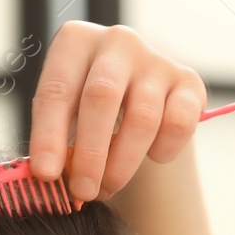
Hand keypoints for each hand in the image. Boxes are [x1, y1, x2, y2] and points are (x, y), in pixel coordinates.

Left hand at [26, 21, 206, 201]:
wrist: (139, 97)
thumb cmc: (91, 109)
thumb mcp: (66, 117)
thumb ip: (58, 143)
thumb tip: (50, 181)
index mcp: (76, 42)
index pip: (57, 90)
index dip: (48, 135)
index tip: (45, 174)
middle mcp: (117, 42)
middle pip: (101, 97)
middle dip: (90, 153)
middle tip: (82, 192)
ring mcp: (156, 60)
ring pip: (142, 117)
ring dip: (123, 162)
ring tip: (108, 187)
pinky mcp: (189, 82)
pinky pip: (179, 123)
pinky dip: (164, 150)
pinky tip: (152, 158)